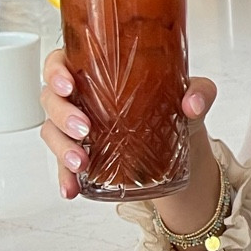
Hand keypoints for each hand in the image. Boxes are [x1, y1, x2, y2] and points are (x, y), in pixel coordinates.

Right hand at [40, 47, 217, 200]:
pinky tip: (71, 189)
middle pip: (51, 98)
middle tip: (84, 129)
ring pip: (52, 132)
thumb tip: (191, 104)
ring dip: (61, 148)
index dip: (55, 71)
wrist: (183, 147)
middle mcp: (82, 97)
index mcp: (97, 71)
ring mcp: (77, 128)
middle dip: (62, 114)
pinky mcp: (82, 155)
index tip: (68, 84)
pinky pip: (62, 165)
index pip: (61, 61)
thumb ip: (199, 91)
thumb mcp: (194, 93)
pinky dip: (64, 178)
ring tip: (82, 163)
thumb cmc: (176, 107)